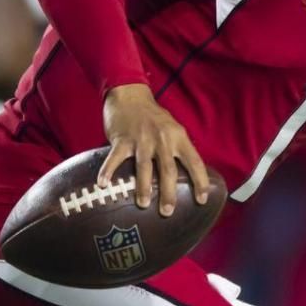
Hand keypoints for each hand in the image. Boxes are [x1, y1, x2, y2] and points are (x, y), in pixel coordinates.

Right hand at [99, 83, 210, 215]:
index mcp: (178, 137)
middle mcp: (162, 139)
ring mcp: (141, 139)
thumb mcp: (172, 128)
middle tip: (168, 212)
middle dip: (168, 193)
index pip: (194, 162)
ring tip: (144, 204)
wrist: (130, 94)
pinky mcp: (122, 139)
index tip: (201, 200)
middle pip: (168, 170)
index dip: (199, 181)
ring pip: (144, 167)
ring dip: (144, 187)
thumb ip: (178, 148)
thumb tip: (186, 176)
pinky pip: (115, 158)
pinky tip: (103, 184)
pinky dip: (108, 171)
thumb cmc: (152, 116)